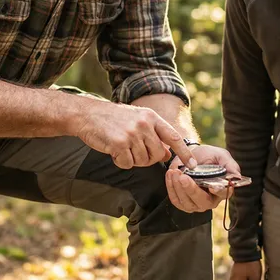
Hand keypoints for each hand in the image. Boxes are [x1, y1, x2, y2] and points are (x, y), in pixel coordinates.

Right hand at [74, 101, 196, 169]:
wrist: (87, 115)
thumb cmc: (113, 119)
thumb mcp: (137, 120)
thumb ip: (153, 134)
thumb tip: (167, 153)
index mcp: (151, 117)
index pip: (174, 137)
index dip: (184, 153)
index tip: (192, 165)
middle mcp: (144, 124)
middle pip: (157, 154)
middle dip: (147, 159)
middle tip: (133, 152)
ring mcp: (132, 133)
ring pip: (142, 161)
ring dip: (132, 159)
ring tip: (121, 147)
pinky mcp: (119, 143)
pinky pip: (127, 164)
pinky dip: (120, 162)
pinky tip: (114, 151)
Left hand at [164, 144, 239, 212]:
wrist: (191, 155)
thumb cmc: (208, 156)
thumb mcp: (221, 156)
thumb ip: (230, 165)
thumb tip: (236, 176)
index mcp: (223, 189)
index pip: (223, 193)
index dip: (218, 191)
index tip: (212, 186)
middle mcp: (210, 200)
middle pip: (202, 201)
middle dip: (191, 190)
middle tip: (183, 176)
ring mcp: (196, 203)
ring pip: (187, 203)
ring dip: (178, 188)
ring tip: (174, 172)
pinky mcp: (182, 202)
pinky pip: (175, 200)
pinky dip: (171, 188)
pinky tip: (170, 175)